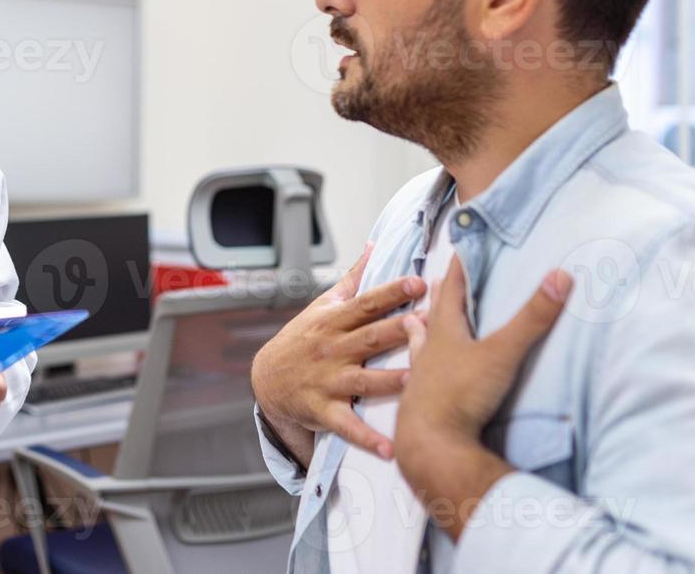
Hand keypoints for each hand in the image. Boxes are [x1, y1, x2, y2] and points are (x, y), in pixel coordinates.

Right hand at [251, 241, 425, 464]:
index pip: (366, 303)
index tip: (418, 282)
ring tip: (416, 380)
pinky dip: (367, 438)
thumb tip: (375, 246)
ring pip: (363, 380)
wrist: (267, 380)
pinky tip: (390, 448)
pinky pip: (347, 426)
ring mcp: (328, 381)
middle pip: (370, 337)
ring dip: (390, 381)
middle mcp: (332, 350)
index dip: (391, 292)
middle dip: (399, 330)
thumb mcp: (322, 306)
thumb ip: (353, 278)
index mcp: (334, 321)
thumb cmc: (303, 339)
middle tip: (428, 324)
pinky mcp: (324, 410)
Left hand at [393, 257, 571, 539]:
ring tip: (414, 321)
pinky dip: (420, 368)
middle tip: (437, 281)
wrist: (429, 444)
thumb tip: (560, 276)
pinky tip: (415, 376)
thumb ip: (532, 319)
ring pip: (419, 345)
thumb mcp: (502, 353)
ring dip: (420, 331)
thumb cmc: (461, 393)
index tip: (460, 250)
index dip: (459, 269)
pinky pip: (419, 378)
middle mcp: (429, 350)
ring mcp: (421, 377)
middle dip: (440, 297)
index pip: (453, 289)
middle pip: (434, 315)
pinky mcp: (420, 403)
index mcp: (447, 332)